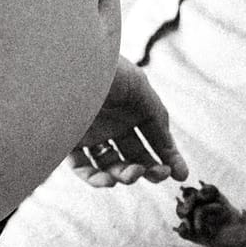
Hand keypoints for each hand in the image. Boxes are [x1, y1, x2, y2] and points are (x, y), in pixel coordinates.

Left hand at [68, 55, 189, 186]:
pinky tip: (108, 181)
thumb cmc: (104, 69)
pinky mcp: (69, 140)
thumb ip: (156, 116)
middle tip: (156, 176)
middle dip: (149, 169)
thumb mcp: (140, 87)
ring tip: (132, 175)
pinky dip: (95, 178)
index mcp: (133, 106)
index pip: (154, 137)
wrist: (65, 65)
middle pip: (135, 155)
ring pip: (111, 165)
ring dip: (125, 175)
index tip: (181, 175)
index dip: (169, 156)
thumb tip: (167, 147)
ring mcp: (92, 132)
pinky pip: (83, 167)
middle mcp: (113, 121)